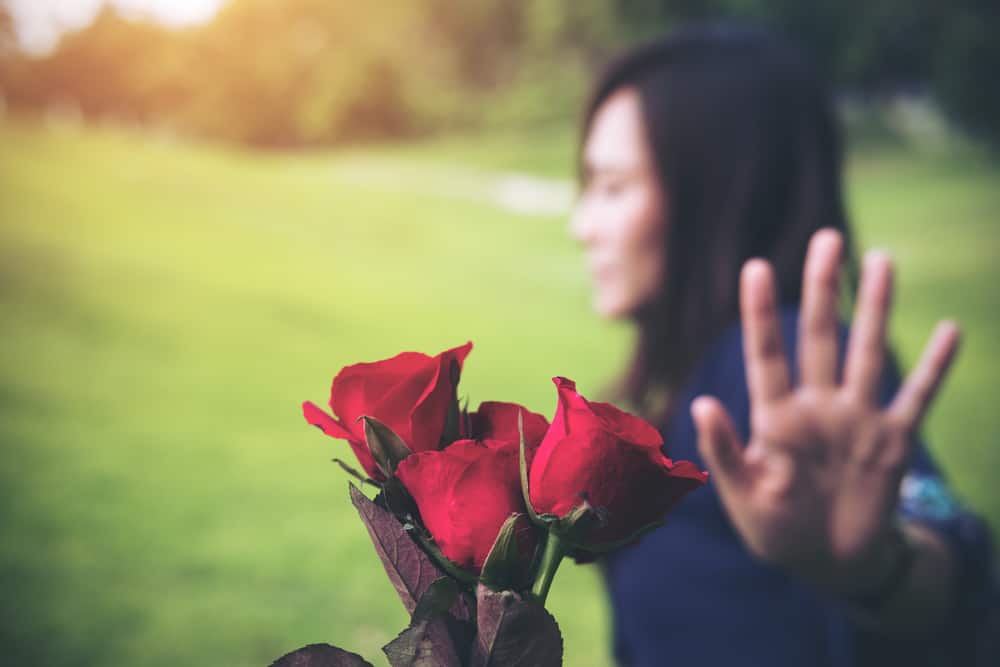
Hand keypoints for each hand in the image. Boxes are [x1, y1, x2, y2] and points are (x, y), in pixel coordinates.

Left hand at [691, 229, 959, 595]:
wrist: (827, 562)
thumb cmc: (775, 529)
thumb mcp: (742, 494)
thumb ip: (723, 450)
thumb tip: (700, 403)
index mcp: (775, 417)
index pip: (766, 354)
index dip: (759, 313)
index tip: (755, 267)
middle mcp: (817, 406)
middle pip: (819, 336)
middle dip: (822, 289)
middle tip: (827, 239)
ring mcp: (857, 420)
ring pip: (867, 352)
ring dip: (874, 308)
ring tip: (881, 259)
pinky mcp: (892, 442)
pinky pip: (918, 397)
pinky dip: (935, 367)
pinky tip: (949, 330)